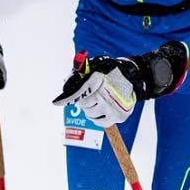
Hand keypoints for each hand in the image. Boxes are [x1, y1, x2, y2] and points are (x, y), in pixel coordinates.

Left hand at [52, 44, 188, 126]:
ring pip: (90, 114)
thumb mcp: (97, 66)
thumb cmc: (112, 71)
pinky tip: (101, 110)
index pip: (78, 93)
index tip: (56, 102)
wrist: (134, 77)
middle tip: (90, 96)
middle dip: (83, 101)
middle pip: (83, 105)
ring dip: (90, 110)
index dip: (66, 99)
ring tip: (97, 102)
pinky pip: (100, 122)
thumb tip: (65, 82)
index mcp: (98, 82)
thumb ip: (81, 72)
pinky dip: (98, 118)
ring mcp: (111, 107)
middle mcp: (104, 95)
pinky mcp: (118, 116)